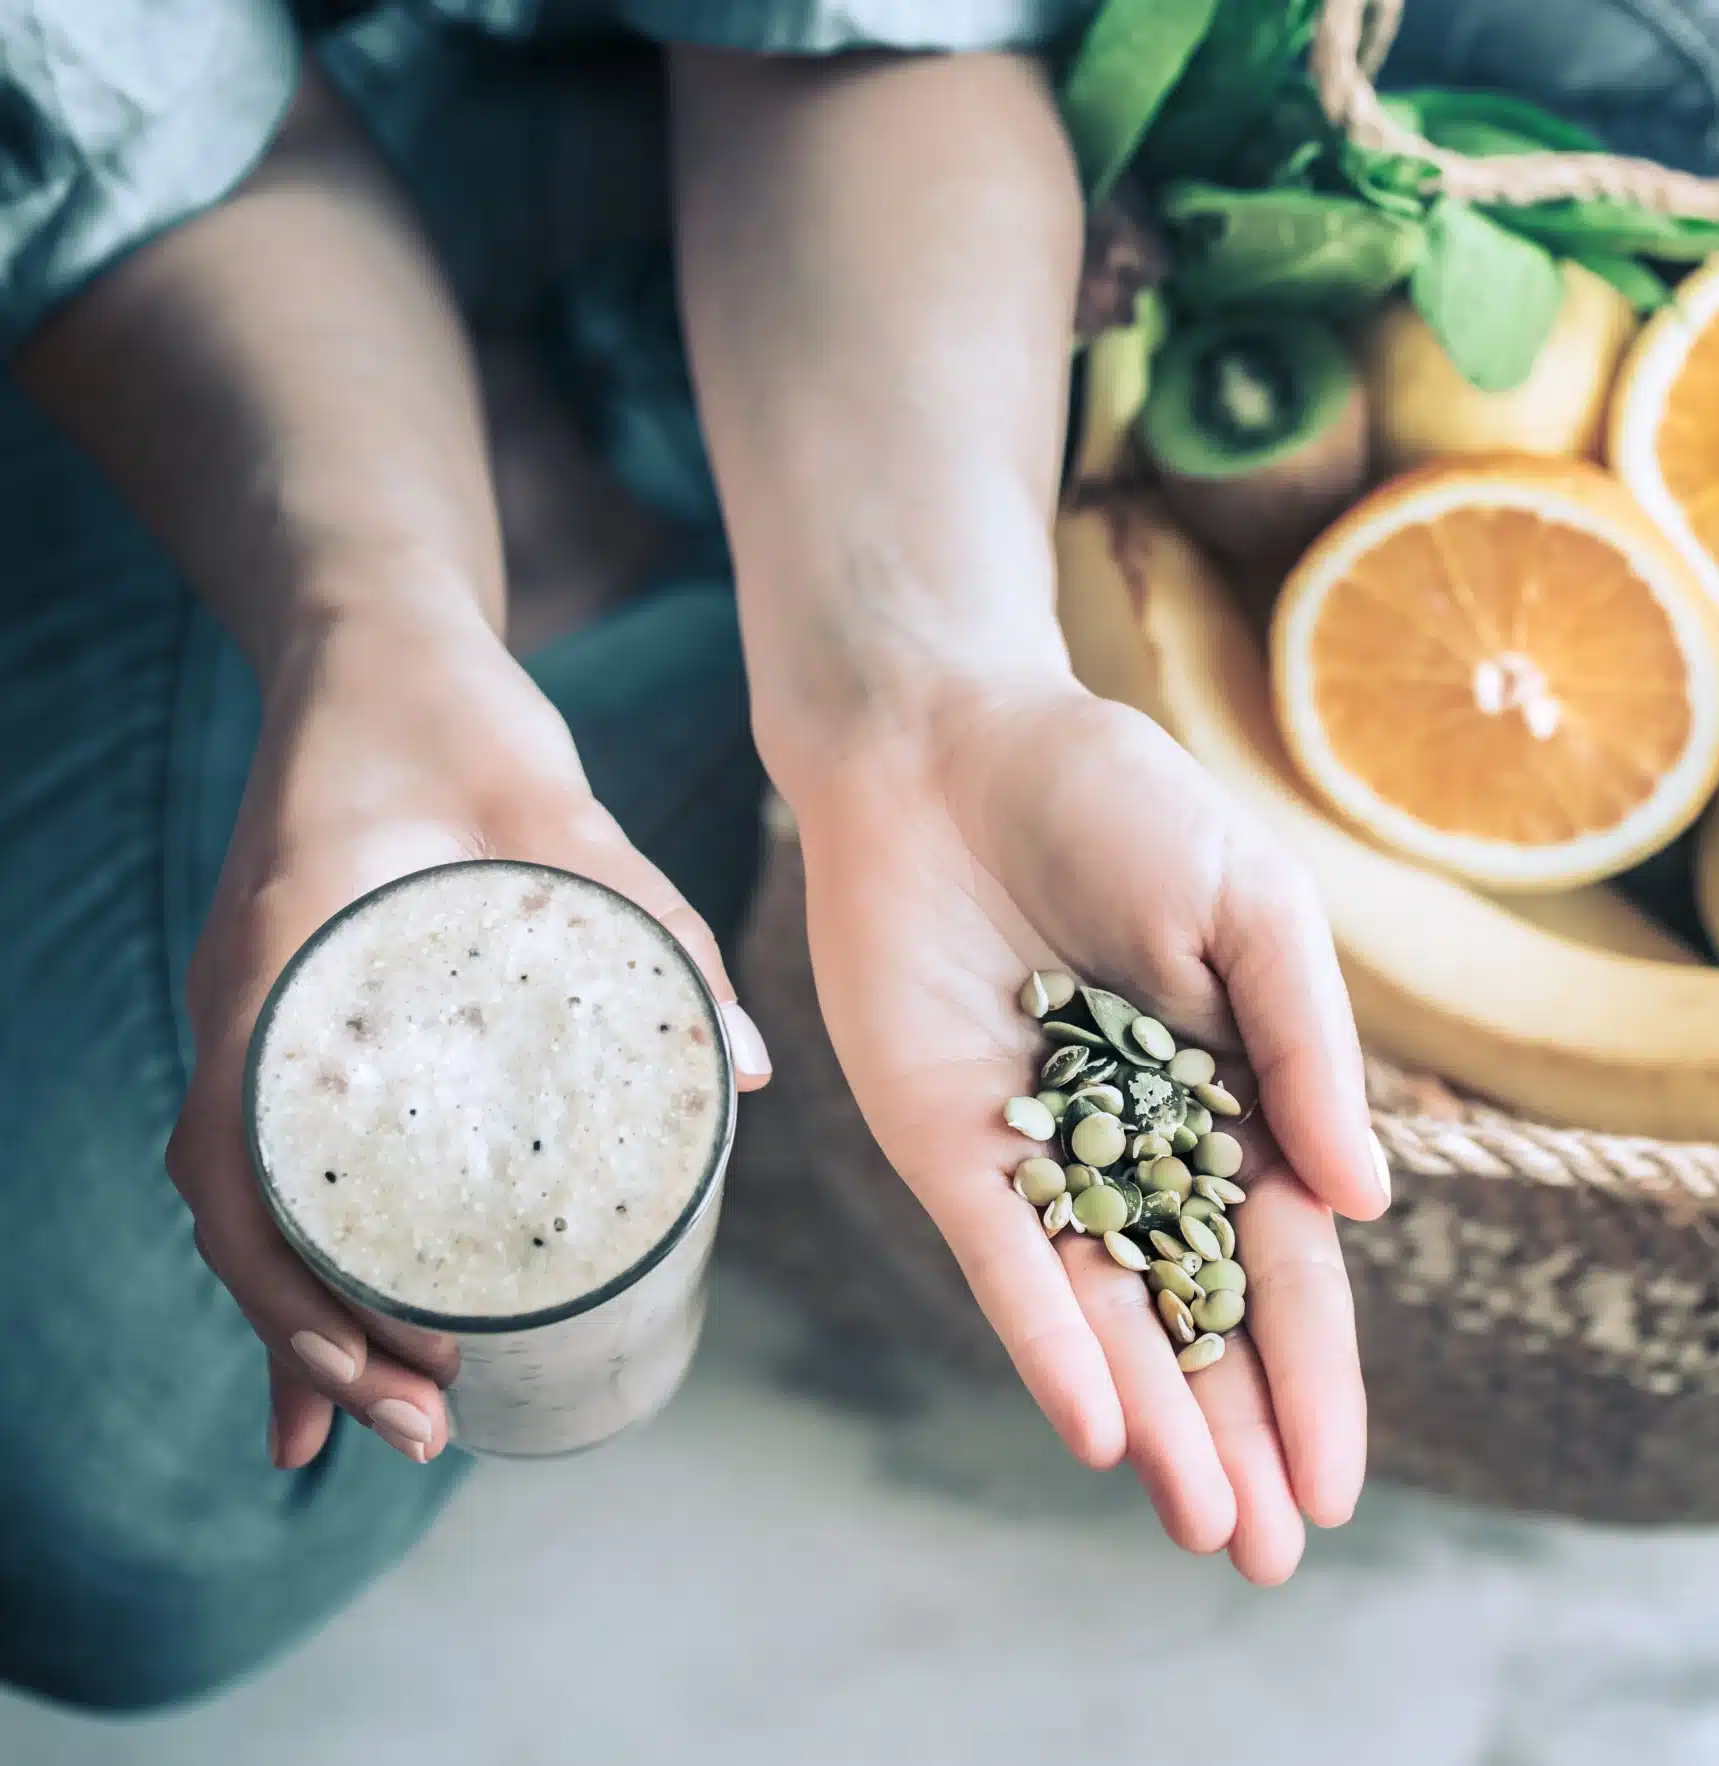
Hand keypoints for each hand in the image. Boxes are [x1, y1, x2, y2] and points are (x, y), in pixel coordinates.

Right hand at [169, 611, 769, 1469]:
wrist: (373, 644)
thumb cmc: (453, 714)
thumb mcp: (559, 808)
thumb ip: (655, 926)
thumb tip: (757, 1069)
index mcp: (274, 975)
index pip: (243, 1183)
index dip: (308, 1301)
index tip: (408, 1373)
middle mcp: (240, 1014)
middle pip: (241, 1226)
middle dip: (317, 1348)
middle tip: (424, 1432)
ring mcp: (254, 1024)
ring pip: (248, 1211)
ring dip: (301, 1323)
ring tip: (382, 1429)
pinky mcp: (293, 1021)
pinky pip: (275, 1161)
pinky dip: (303, 1256)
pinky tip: (350, 1334)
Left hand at [787, 670, 1389, 1583]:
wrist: (951, 736)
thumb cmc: (1120, 798)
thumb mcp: (1253, 909)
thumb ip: (1306, 1052)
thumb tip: (1367, 1205)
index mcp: (1230, 1100)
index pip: (1283, 1267)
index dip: (1314, 1378)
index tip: (1339, 1486)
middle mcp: (1135, 1150)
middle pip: (1197, 1320)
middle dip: (1240, 1439)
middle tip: (1272, 1558)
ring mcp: (1039, 1156)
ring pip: (1107, 1316)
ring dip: (1158, 1422)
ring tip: (1208, 1529)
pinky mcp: (944, 1142)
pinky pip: (1004, 1259)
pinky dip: (1051, 1337)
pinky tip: (1099, 1422)